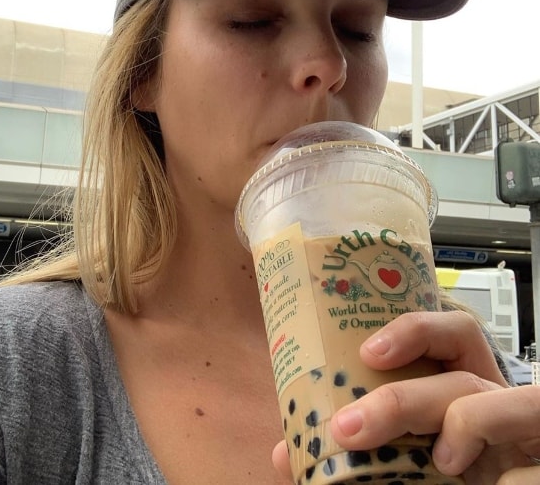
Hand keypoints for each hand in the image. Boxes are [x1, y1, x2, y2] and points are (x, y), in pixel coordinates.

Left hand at [272, 310, 539, 483]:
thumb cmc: (449, 465)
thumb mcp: (400, 453)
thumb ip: (353, 444)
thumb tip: (285, 453)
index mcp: (459, 385)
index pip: (450, 334)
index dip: (412, 331)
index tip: (367, 352)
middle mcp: (494, 397)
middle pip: (456, 371)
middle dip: (400, 399)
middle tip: (348, 430)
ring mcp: (523, 425)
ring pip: (490, 401)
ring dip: (460, 424)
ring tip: (440, 464)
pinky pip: (530, 451)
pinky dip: (510, 473)